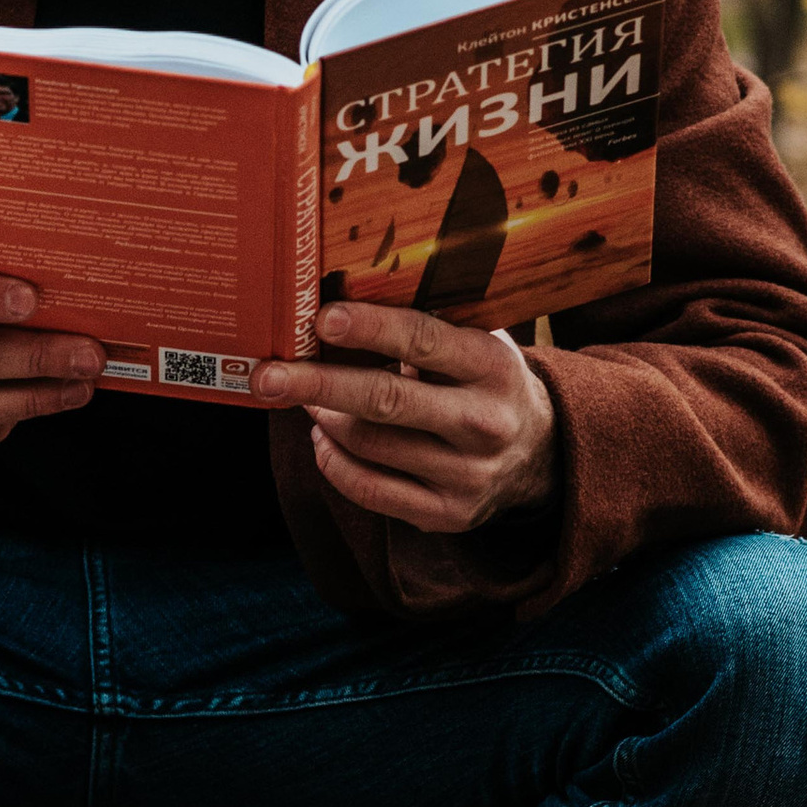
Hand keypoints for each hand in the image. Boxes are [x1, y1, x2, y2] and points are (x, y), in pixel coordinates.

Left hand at [253, 304, 555, 533]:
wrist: (540, 454)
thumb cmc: (484, 380)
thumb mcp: (476, 341)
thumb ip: (426, 324)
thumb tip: (339, 292)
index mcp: (492, 366)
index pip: (423, 340)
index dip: (369, 328)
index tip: (321, 318)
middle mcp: (484, 422)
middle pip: (385, 400)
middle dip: (318, 384)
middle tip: (267, 375)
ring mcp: (467, 474)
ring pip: (368, 445)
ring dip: (324, 418)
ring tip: (307, 398)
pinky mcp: (447, 514)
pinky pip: (369, 489)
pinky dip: (333, 461)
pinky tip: (323, 437)